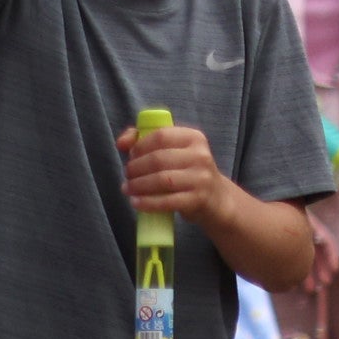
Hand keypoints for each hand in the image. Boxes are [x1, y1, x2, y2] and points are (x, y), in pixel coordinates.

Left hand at [114, 114, 230, 217]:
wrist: (216, 198)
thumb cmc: (186, 171)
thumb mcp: (173, 150)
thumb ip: (145, 140)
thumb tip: (121, 143)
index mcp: (194, 138)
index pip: (160, 136)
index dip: (139, 146)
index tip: (130, 156)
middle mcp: (201, 156)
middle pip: (158, 159)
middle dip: (135, 168)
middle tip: (127, 175)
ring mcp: (202, 178)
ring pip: (162, 180)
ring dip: (138, 185)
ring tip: (128, 189)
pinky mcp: (199, 199)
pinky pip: (168, 201)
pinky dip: (148, 202)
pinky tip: (136, 203)